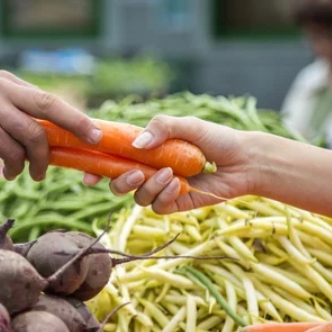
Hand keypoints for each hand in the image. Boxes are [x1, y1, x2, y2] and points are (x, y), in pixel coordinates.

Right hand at [0, 70, 100, 180]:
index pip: (48, 99)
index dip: (74, 116)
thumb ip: (13, 114)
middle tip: (93, 141)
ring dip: (40, 160)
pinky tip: (11, 173)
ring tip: (35, 175)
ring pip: (34, 135)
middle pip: (51, 107)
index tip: (93, 130)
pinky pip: (13, 151)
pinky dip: (17, 166)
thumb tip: (45, 137)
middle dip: (77, 125)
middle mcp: (2, 88)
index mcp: (6, 82)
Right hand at [84, 115, 258, 213]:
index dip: (96, 168)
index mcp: (146, 150)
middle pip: (118, 183)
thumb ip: (161, 127)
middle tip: (134, 172)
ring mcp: (161, 189)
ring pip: (137, 197)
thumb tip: (135, 146)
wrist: (244, 160)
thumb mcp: (186, 125)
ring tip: (169, 174)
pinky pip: (157, 207)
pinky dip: (164, 195)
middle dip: (120, 181)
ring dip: (148, 187)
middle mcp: (149, 170)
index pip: (113, 159)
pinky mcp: (175, 204)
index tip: (87, 174)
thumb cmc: (216, 138)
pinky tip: (179, 184)